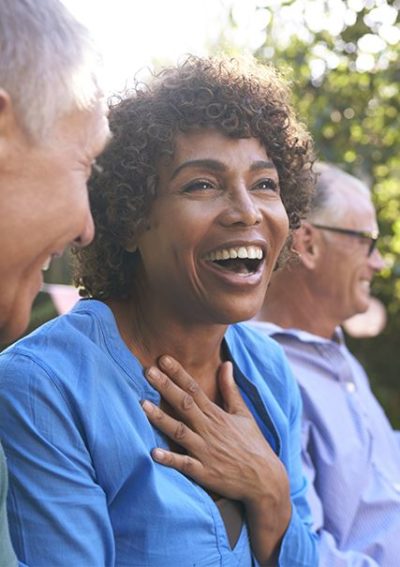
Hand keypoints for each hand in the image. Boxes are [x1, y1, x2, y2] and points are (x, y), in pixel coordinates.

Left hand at [142, 355, 289, 523]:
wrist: (265, 480)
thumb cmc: (253, 444)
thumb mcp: (243, 413)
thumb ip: (230, 389)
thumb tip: (226, 363)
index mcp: (217, 415)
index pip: (194, 389)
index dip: (178, 373)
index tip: (163, 359)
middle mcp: (209, 430)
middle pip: (184, 404)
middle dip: (166, 387)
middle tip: (148, 370)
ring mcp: (205, 451)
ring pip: (179, 431)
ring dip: (161, 418)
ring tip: (143, 405)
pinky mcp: (204, 472)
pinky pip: (184, 464)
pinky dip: (170, 458)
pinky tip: (154, 452)